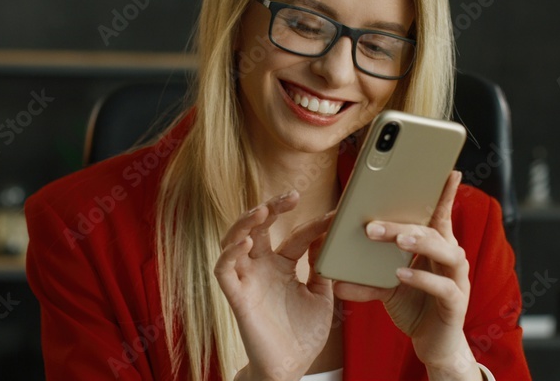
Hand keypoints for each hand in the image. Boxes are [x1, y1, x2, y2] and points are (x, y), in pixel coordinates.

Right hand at [214, 190, 336, 380]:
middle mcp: (262, 267)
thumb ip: (321, 267)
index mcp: (282, 265)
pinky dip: (231, 252)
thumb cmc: (303, 334)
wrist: (290, 369)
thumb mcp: (321, 296)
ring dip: (245, 222)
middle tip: (291, 196)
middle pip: (259, 227)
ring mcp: (247, 279)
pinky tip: (246, 242)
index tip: (336, 215)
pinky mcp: (236, 296)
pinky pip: (224, 269)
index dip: (314, 224)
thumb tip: (327, 235)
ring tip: (262, 210)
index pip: (296, 236)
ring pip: (234, 240)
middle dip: (272, 207)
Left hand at [332, 171, 478, 376]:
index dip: (443, 191)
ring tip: (397, 239)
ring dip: (419, 242)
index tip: (445, 169)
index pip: (439, 213)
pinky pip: (442, 286)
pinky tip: (401, 274)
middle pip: (432, 229)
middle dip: (403, 223)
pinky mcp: (455, 302)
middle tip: (372, 225)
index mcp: (435, 246)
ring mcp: (457, 279)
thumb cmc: (412, 305)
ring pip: (445, 251)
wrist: (433, 343)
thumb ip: (363, 276)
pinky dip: (421, 278)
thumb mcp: (385, 286)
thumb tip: (328, 271)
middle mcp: (450, 257)